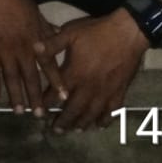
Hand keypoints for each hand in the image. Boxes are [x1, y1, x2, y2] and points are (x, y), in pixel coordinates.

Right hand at [0, 0, 67, 116]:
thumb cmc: (16, 0)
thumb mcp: (37, 13)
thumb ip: (46, 29)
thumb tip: (59, 37)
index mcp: (36, 40)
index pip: (49, 64)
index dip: (56, 81)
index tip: (64, 96)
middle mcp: (23, 49)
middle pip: (31, 77)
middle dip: (36, 97)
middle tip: (39, 115)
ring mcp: (4, 51)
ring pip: (11, 78)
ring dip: (15, 96)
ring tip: (18, 112)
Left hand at [35, 8, 147, 130]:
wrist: (128, 33)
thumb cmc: (97, 32)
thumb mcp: (70, 33)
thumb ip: (52, 44)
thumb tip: (33, 49)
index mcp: (74, 74)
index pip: (55, 94)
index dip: (46, 103)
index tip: (40, 111)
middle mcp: (88, 88)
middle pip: (73, 110)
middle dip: (63, 121)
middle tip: (56, 130)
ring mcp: (105, 92)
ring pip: (91, 114)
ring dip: (82, 124)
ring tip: (75, 130)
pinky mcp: (119, 92)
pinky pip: (111, 111)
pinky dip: (105, 120)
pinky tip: (100, 125)